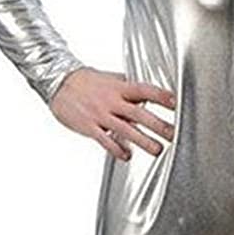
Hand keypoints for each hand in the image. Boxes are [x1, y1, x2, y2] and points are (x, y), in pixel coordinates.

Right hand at [49, 67, 176, 160]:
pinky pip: (106, 140)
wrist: (58, 82)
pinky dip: (117, 149)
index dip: (161, 96)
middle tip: (173, 134)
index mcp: (119, 87)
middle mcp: (112, 101)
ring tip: (157, 149)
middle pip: (139, 113)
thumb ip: (128, 87)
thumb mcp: (110, 79)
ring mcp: (101, 115)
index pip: (145, 90)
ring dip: (143, 141)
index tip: (175, 103)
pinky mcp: (90, 127)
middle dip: (158, 125)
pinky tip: (127, 156)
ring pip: (126, 130)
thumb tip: (147, 91)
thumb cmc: (86, 81)